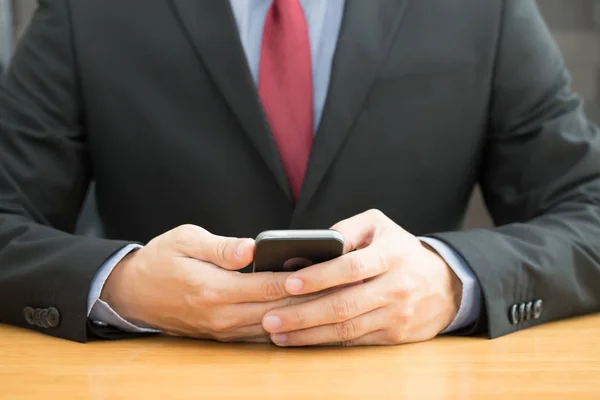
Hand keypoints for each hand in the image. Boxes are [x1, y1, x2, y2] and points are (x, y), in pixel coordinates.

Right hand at [101, 225, 316, 342]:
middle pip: (276, 309)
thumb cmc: (159, 261)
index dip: (298, 280)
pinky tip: (304, 315)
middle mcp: (221, 315)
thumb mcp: (184, 241)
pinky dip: (284, 325)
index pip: (267, 286)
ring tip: (330, 300)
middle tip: (340, 287)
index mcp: (213, 289)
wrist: (132, 293)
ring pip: (272, 326)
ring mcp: (223, 329)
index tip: (325, 271)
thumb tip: (251, 248)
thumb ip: (220, 247)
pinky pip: (260, 334)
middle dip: (310, 299)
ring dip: (301, 315)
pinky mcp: (223, 334)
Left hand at [261, 210, 462, 345]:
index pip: (351, 268)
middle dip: (303, 314)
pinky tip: (302, 340)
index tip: (289, 282)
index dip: (319, 277)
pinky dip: (326, 342)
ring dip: (308, 334)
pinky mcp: (394, 336)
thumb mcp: (379, 226)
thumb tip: (311, 246)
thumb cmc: (401, 250)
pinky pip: (355, 341)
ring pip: (346, 328)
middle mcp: (395, 287)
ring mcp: (395, 315)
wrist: (445, 285)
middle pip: (344, 305)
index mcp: (390, 256)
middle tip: (270, 318)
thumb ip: (346, 230)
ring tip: (277, 333)